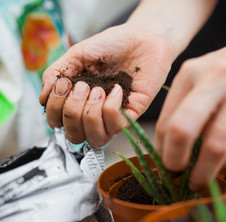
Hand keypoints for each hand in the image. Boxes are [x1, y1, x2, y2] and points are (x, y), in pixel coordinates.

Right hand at [40, 25, 172, 147]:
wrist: (141, 37)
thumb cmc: (111, 45)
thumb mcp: (77, 54)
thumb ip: (56, 73)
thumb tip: (42, 97)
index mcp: (78, 100)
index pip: (58, 123)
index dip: (55, 109)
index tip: (65, 84)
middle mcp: (94, 112)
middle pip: (73, 136)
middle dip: (71, 111)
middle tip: (84, 86)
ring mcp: (113, 116)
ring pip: (95, 139)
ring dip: (90, 114)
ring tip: (99, 90)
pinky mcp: (132, 114)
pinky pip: (116, 127)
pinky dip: (112, 108)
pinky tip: (118, 89)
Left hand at [156, 28, 225, 190]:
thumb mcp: (209, 73)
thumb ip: (191, 102)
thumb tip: (174, 147)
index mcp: (192, 72)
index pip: (166, 120)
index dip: (163, 149)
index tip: (166, 164)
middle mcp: (215, 79)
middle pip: (182, 130)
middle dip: (174, 161)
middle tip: (175, 177)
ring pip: (215, 145)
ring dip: (204, 172)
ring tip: (199, 181)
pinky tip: (224, 161)